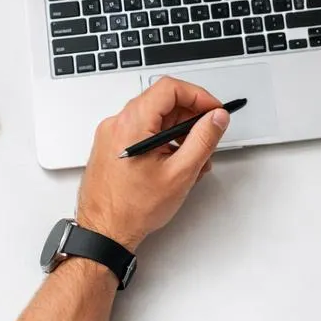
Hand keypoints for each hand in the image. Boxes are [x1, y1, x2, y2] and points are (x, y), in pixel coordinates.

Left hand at [75, 77, 229, 251]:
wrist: (104, 232)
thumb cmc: (132, 209)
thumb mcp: (180, 173)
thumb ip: (203, 140)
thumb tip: (216, 118)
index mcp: (132, 124)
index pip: (170, 88)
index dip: (198, 95)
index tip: (213, 110)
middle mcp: (118, 123)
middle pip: (162, 101)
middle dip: (191, 117)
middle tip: (208, 134)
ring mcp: (112, 134)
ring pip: (154, 118)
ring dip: (179, 132)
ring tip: (194, 158)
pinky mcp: (112, 146)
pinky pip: (143, 131)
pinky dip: (163, 141)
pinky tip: (175, 163)